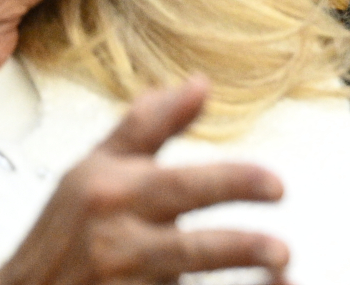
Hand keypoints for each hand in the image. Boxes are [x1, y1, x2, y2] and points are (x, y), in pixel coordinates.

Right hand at [0, 77, 289, 284]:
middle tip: (283, 250)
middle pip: (188, 249)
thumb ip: (151, 124)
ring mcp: (121, 283)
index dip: (233, 184)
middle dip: (239, 249)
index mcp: (115, 194)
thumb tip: (201, 83)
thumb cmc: (66, 227)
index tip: (278, 186)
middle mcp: (117, 243)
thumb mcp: (97, 165)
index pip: (182, 186)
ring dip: (237, 281)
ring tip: (281, 271)